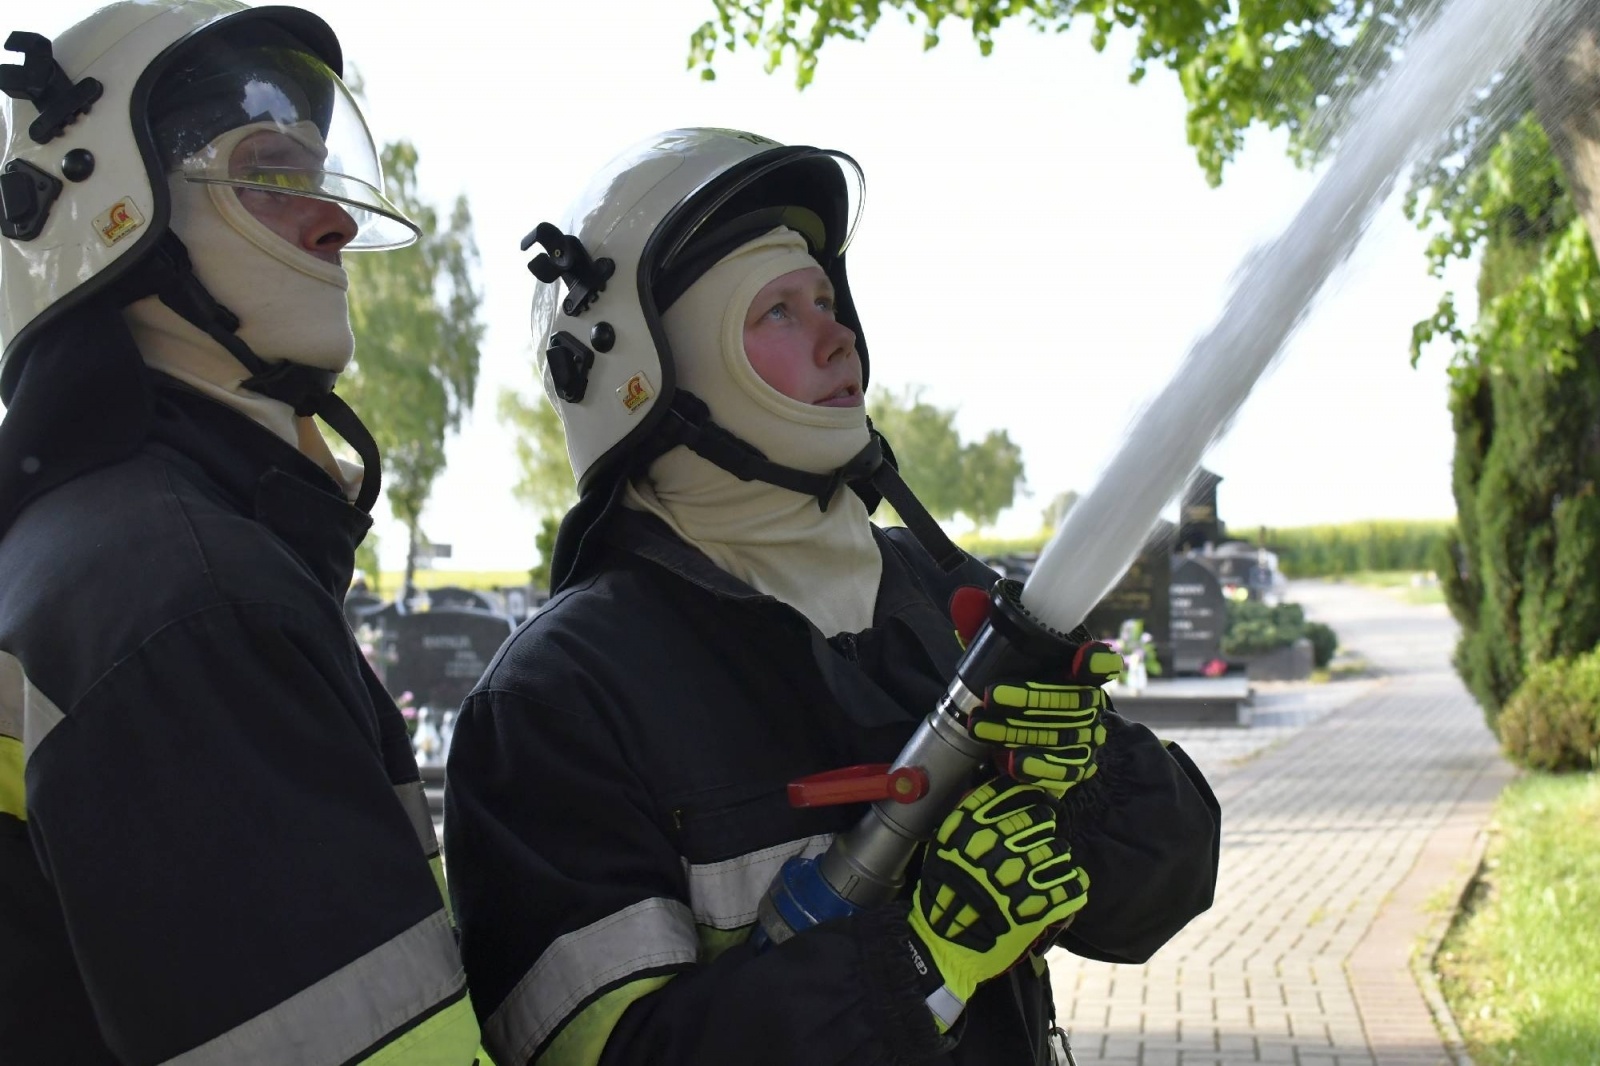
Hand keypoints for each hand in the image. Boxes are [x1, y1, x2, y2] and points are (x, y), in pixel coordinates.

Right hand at [908, 780, 1088, 1029]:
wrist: (947, 947)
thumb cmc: (944, 894)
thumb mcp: (943, 846)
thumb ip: (968, 816)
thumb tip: (998, 788)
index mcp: (969, 828)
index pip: (1016, 794)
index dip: (1031, 799)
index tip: (1034, 808)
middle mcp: (995, 847)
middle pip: (1042, 819)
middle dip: (1044, 830)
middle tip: (1038, 844)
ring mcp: (1018, 877)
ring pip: (1061, 851)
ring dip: (1057, 860)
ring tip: (1046, 871)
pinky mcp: (1038, 907)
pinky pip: (1073, 885)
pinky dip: (1070, 887)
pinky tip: (1058, 892)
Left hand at [966, 642, 1120, 798]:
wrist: (1018, 736)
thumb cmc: (1012, 684)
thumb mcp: (996, 655)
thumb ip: (983, 628)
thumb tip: (964, 600)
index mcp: (1077, 672)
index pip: (1102, 664)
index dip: (1098, 661)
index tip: (1083, 659)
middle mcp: (1089, 704)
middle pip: (1070, 701)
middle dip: (1027, 697)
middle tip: (989, 696)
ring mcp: (1085, 738)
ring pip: (1060, 735)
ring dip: (1016, 731)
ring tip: (979, 727)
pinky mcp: (1075, 767)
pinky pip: (1062, 769)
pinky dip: (1036, 765)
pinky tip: (1010, 761)